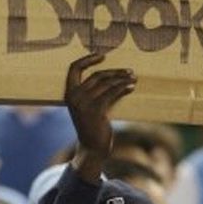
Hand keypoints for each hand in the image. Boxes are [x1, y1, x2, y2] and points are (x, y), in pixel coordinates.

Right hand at [64, 53, 134, 181]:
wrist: (92, 148)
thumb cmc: (92, 125)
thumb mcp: (90, 106)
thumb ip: (96, 91)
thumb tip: (116, 76)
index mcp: (69, 94)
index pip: (74, 68)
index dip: (87, 59)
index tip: (102, 55)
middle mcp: (74, 97)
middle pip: (96, 75)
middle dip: (115, 72)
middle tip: (129, 72)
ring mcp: (84, 103)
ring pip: (106, 83)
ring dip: (122, 79)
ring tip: (133, 78)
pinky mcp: (96, 110)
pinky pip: (112, 93)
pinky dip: (123, 88)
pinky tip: (131, 87)